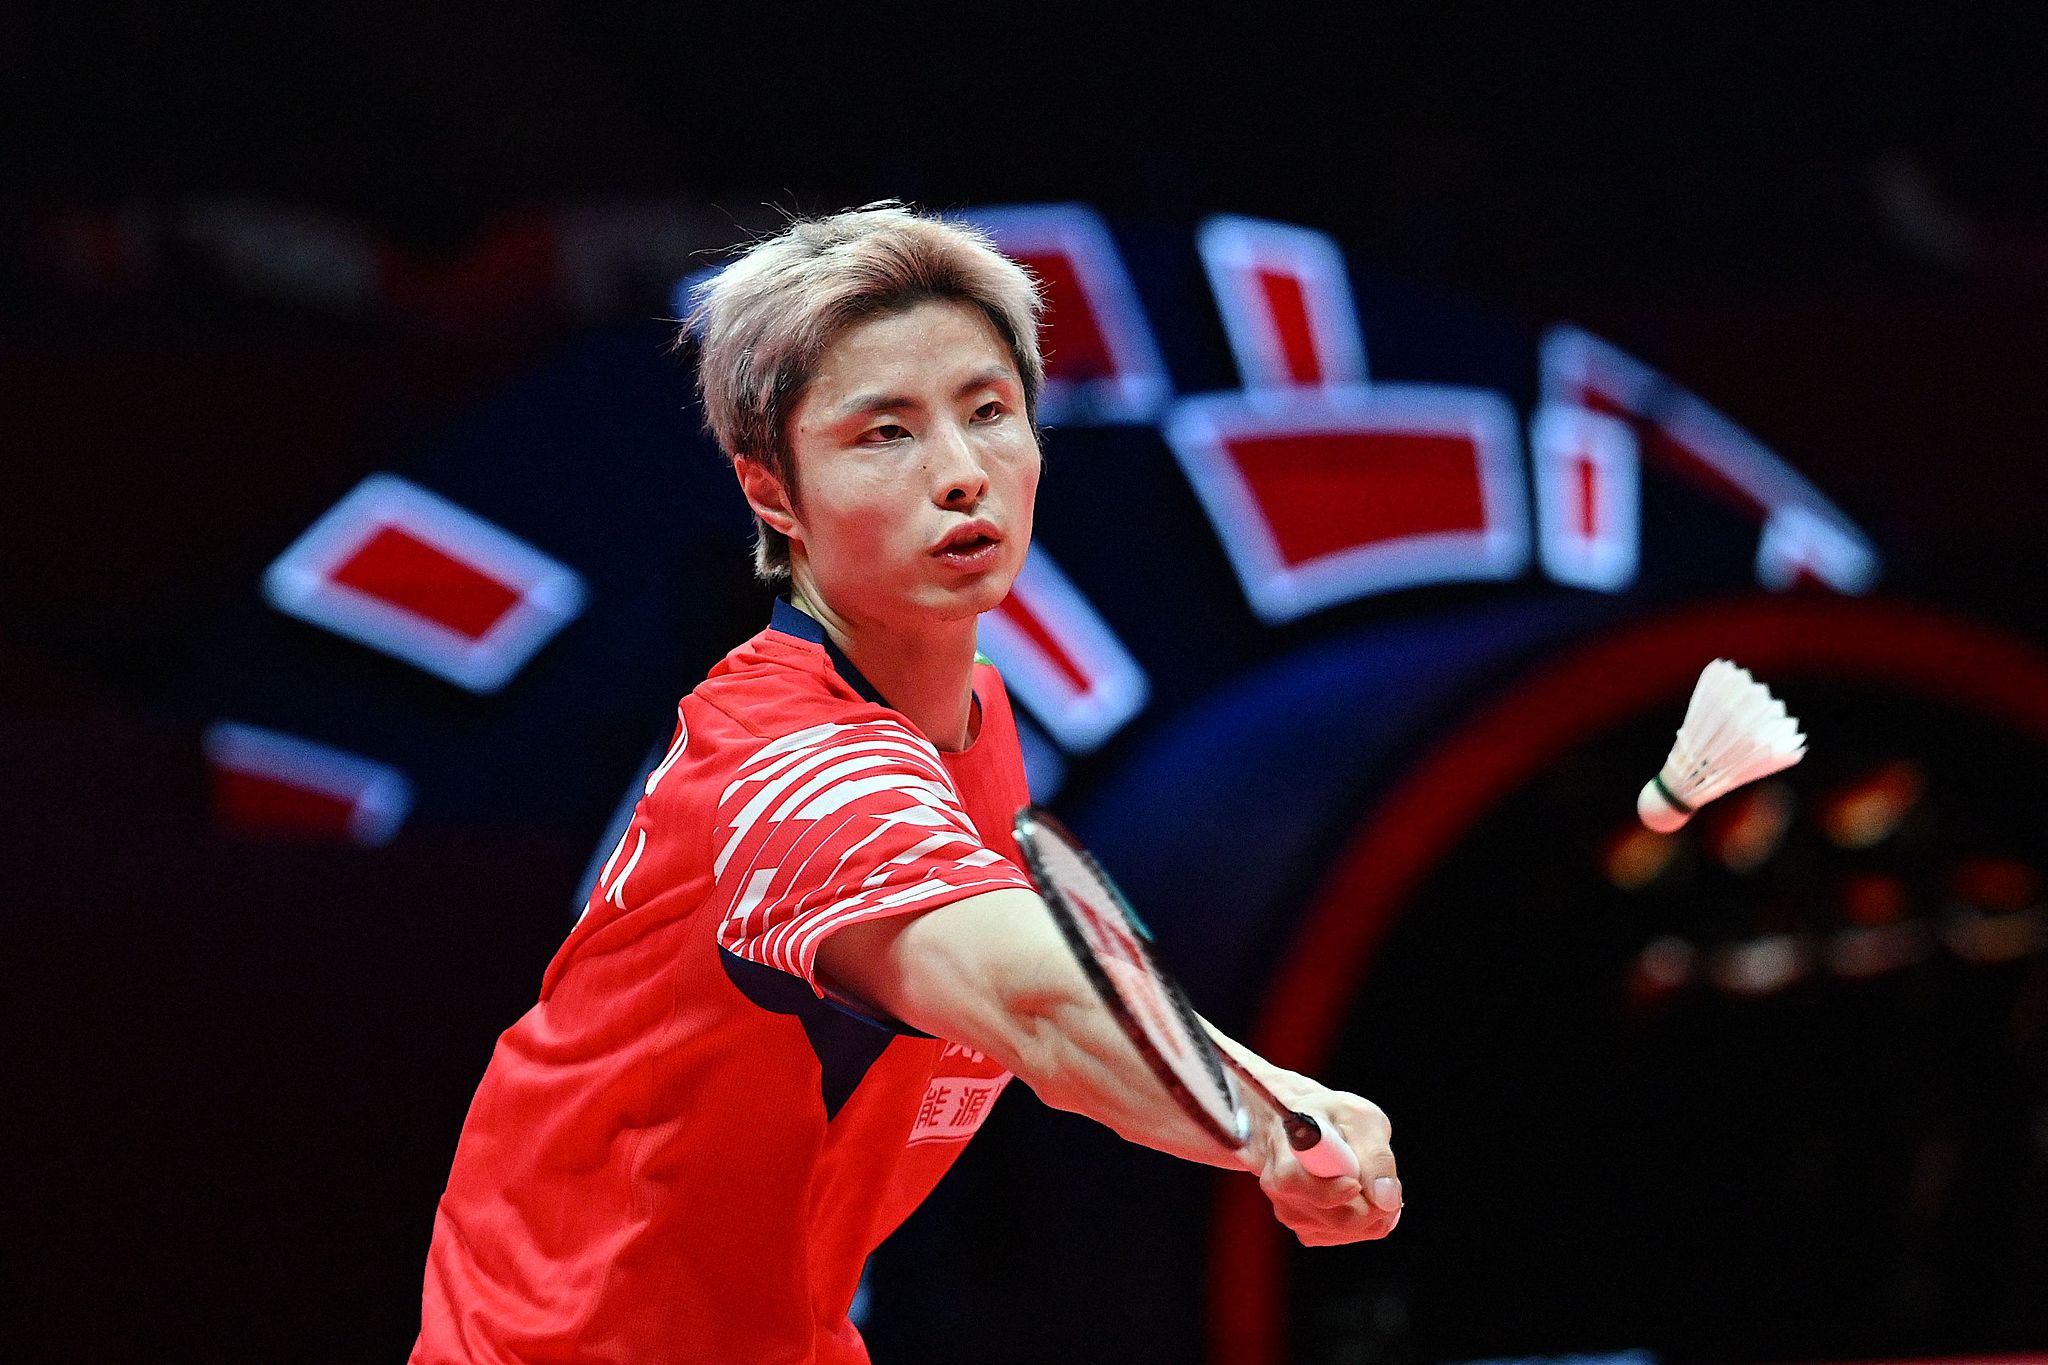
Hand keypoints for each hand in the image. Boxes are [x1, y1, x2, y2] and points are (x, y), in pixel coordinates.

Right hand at [1249, 1080, 1399, 1245]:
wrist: (1310, 1127)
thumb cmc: (1334, 1115)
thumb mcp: (1361, 1117)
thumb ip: (1376, 1154)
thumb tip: (1385, 1198)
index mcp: (1285, 1148)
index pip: (1297, 1182)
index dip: (1333, 1190)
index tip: (1355, 1184)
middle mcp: (1279, 1186)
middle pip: (1339, 1218)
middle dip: (1373, 1202)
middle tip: (1379, 1176)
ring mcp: (1289, 1212)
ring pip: (1348, 1230)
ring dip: (1371, 1210)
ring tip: (1365, 1177)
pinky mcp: (1304, 1229)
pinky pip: (1347, 1236)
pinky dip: (1363, 1221)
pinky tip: (1355, 1195)